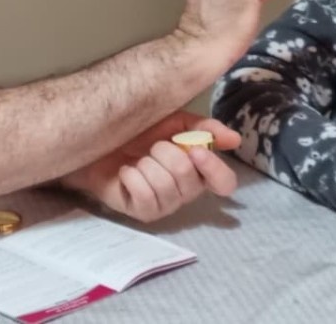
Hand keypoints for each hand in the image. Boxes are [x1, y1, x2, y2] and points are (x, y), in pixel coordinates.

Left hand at [60, 112, 242, 222]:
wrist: (101, 140)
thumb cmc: (139, 132)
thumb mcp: (174, 122)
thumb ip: (203, 128)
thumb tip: (234, 139)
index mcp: (199, 171)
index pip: (224, 183)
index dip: (214, 169)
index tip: (195, 151)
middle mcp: (186, 192)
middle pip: (189, 179)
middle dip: (166, 154)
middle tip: (152, 147)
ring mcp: (165, 205)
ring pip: (166, 186)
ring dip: (147, 164)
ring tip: (137, 159)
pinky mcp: (144, 212)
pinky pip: (145, 195)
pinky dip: (132, 176)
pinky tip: (125, 172)